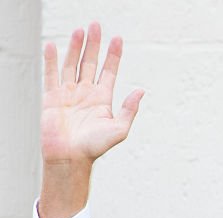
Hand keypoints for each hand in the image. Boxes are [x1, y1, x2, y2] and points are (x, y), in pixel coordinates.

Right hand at [41, 22, 143, 164]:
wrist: (70, 158)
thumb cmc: (95, 147)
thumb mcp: (119, 129)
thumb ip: (130, 110)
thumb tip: (141, 91)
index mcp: (102, 99)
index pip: (109, 71)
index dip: (113, 56)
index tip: (118, 39)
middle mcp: (86, 93)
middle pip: (90, 63)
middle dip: (94, 44)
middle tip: (96, 25)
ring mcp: (68, 94)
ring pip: (72, 64)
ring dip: (76, 47)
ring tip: (80, 30)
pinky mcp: (52, 97)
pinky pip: (51, 74)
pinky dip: (51, 60)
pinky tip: (52, 45)